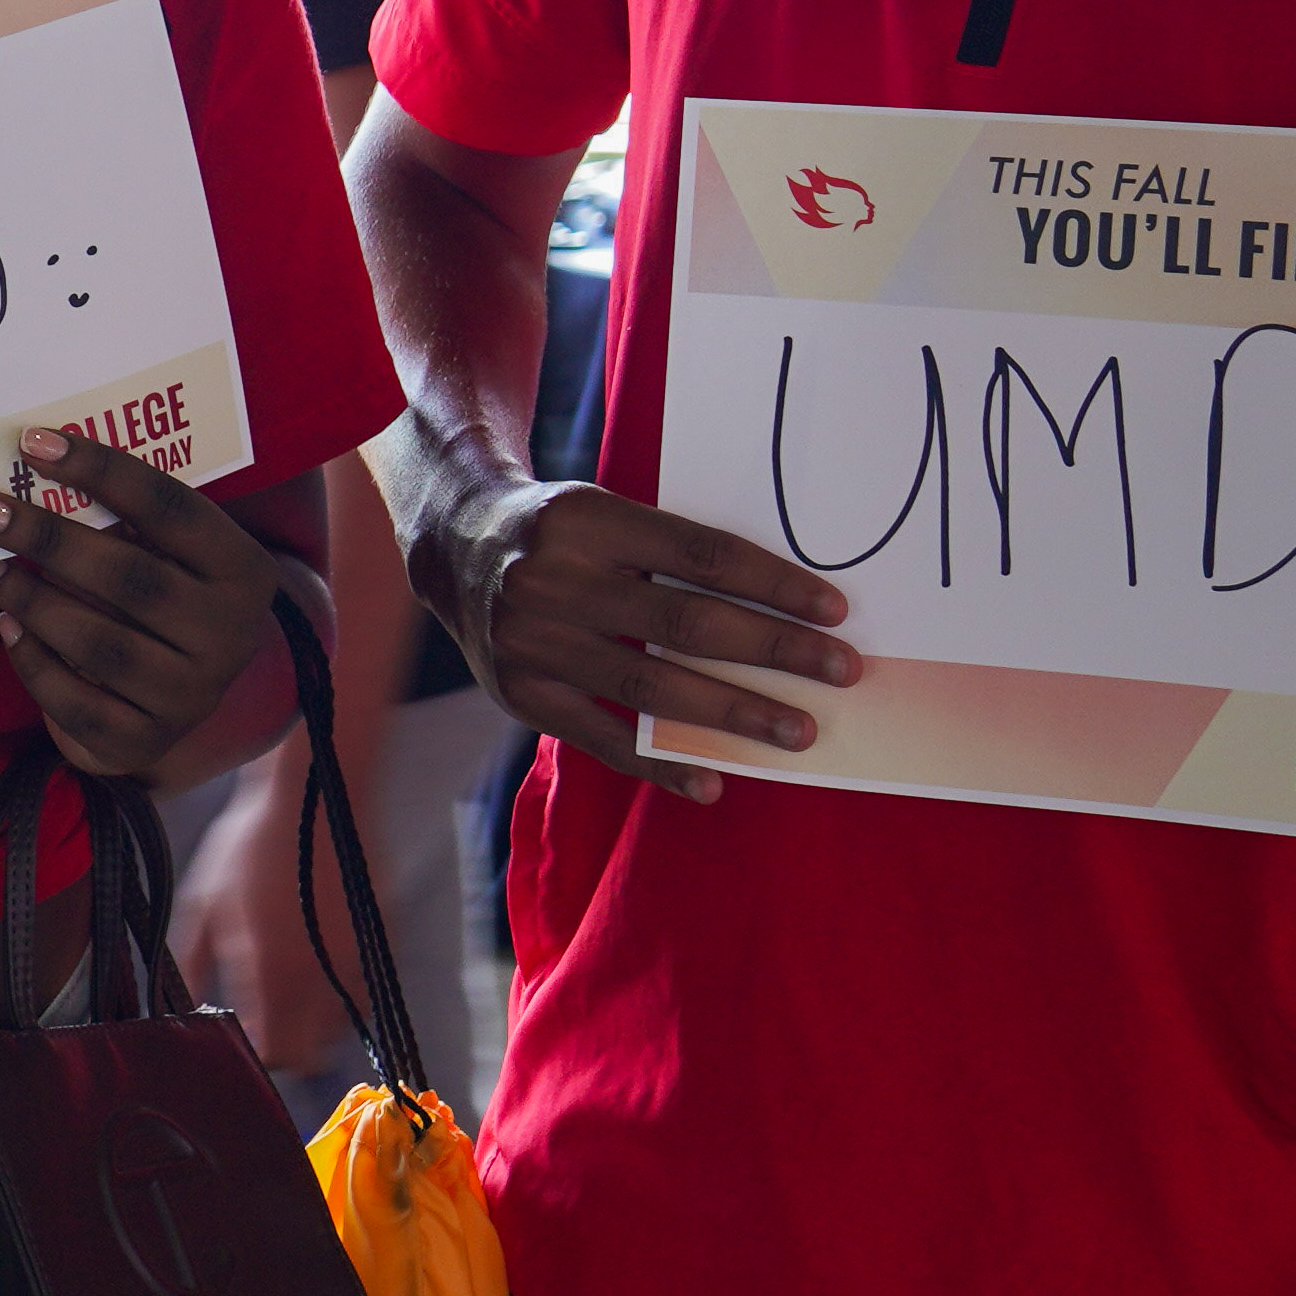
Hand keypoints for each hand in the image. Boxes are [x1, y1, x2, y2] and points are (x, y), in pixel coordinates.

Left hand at [0, 429, 285, 779]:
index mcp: (244, 572)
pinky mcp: (144, 742)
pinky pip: (74, 701)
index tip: (33, 443)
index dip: (102, 471)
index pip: (170, 509)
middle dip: (46, 539)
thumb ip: (115, 518)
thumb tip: (24, 476)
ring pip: (97, 644)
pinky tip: (5, 624)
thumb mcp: (162, 554)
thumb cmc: (158, 597)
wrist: (177, 695)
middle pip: (129, 578)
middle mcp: (229, 637)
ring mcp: (190, 697)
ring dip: (28, 598)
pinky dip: (31, 660)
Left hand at [163, 772, 364, 1076]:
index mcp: (271, 971)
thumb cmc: (251, 844)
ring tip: (290, 989)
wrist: (315, 794)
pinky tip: (317, 961)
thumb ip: (193, 962)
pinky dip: (343, 992)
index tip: (243, 1033)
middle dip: (289, 1047)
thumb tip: (189, 1006)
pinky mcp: (381, 940)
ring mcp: (356, 959)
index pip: (276, 1054)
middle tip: (266, 1020)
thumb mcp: (203, 900)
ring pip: (342, 1030)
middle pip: (313, 1057)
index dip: (257, 1052)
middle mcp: (320, 976)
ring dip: (316, 1023)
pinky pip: (363, 990)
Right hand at [417, 472, 858, 797]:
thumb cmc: (561, 532)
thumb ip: (669, 555)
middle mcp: (550, 580)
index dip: (773, 585)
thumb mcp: (606, 514)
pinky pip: (601, 740)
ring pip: (651, 687)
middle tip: (840, 671)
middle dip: (773, 650)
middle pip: (685, 623)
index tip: (833, 611)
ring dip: (733, 712)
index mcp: (586, 520)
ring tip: (796, 730)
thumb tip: (776, 613)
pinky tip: (711, 780)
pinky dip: (659, 764)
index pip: (701, 555)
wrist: (455, 544)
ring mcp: (530, 643)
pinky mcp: (520, 695)